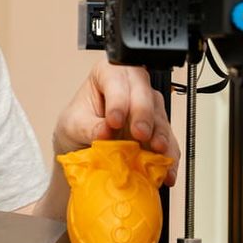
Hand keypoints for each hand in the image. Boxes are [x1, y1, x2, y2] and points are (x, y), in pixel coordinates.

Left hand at [54, 59, 179, 185]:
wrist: (81, 145)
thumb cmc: (77, 124)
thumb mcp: (73, 124)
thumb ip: (89, 127)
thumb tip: (104, 132)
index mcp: (107, 73)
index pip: (116, 79)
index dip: (118, 100)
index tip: (114, 121)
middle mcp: (132, 86)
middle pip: (144, 93)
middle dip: (143, 114)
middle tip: (139, 134)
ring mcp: (148, 107)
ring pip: (159, 115)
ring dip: (161, 135)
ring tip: (157, 150)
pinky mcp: (157, 130)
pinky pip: (168, 140)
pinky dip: (168, 156)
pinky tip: (166, 169)